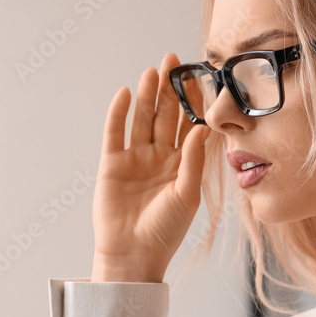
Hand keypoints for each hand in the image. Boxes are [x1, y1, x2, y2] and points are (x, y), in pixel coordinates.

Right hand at [91, 53, 211, 282]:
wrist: (133, 255)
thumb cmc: (165, 231)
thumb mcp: (187, 195)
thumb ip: (193, 161)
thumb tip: (203, 128)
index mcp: (181, 164)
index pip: (189, 125)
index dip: (193, 101)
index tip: (200, 76)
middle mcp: (159, 156)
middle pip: (165, 115)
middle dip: (169, 89)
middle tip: (173, 61)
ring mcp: (135, 158)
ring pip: (142, 119)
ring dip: (147, 95)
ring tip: (153, 71)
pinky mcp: (112, 163)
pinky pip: (115, 132)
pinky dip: (118, 112)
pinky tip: (126, 94)